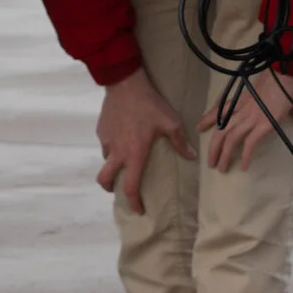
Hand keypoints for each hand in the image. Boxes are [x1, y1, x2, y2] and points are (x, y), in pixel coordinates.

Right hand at [95, 69, 192, 211]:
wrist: (125, 83)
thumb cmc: (149, 104)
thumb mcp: (170, 122)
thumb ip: (179, 141)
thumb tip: (191, 156)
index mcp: (134, 154)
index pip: (130, 186)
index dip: (134, 201)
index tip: (139, 209)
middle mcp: (117, 152)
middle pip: (105, 179)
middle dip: (110, 188)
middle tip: (120, 189)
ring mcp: (106, 141)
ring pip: (106, 160)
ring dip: (113, 164)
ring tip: (124, 158)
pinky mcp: (101, 130)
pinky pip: (105, 144)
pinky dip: (112, 147)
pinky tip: (121, 137)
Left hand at [199, 69, 292, 172]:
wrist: (287, 72)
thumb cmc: (284, 79)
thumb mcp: (278, 92)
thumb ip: (289, 107)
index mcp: (243, 100)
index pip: (221, 110)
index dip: (208, 119)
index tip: (199, 127)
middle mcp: (243, 110)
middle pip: (221, 130)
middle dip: (213, 147)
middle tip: (209, 161)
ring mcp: (252, 118)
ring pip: (230, 139)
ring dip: (224, 155)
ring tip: (221, 168)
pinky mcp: (263, 124)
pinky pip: (249, 144)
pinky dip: (245, 156)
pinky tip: (243, 167)